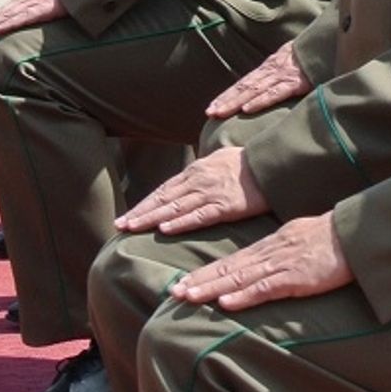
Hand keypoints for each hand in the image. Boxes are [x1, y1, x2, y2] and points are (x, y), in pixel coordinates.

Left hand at [0, 0, 64, 40]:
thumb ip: (47, 7)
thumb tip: (43, 12)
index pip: (5, 12)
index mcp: (29, 1)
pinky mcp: (43, 8)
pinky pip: (24, 17)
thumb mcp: (55, 1)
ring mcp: (34, 3)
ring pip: (6, 16)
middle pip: (0, 13)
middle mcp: (27, 1)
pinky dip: (9, 23)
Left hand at [115, 145, 267, 235]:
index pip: (163, 191)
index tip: (126, 218)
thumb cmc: (247, 163)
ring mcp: (210, 193)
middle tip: (119, 225)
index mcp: (195, 172)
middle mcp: (197, 181)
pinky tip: (165, 229)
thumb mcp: (218, 162)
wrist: (271, 164)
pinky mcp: (225, 205)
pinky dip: (180, 222)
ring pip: (175, 208)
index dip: (144, 205)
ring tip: (132, 228)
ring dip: (151, 219)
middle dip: (140, 213)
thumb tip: (187, 180)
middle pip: (163, 200)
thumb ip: (200, 173)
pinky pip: (199, 215)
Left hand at [167, 214, 351, 309]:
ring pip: (238, 277)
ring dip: (211, 288)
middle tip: (173, 291)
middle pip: (227, 269)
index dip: (205, 272)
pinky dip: (243, 295)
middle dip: (199, 280)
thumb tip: (260, 266)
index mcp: (267, 246)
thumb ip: (276, 253)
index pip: (230, 261)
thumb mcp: (295, 241)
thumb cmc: (327, 240)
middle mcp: (267, 254)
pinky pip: (265, 288)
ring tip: (187, 296)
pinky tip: (226, 302)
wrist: (352, 236)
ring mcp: (279, 265)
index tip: (183, 281)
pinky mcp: (295, 279)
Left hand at [205, 41, 311, 120]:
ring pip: (254, 90)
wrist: (329, 43)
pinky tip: (247, 109)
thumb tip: (270, 91)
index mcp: (270, 68)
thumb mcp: (293, 66)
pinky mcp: (297, 82)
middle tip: (208, 113)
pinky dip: (261, 100)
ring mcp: (283, 75)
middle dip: (225, 100)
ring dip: (235, 102)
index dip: (227, 95)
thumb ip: (282, 78)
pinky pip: (276, 92)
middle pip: (243, 87)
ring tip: (219, 113)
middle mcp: (271, 70)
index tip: (212, 107)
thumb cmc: (313, 58)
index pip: (244, 83)